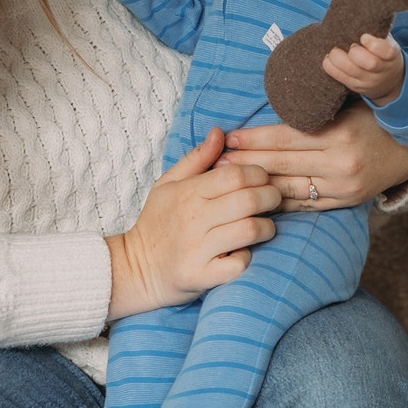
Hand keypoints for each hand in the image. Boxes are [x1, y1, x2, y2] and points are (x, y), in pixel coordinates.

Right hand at [105, 127, 278, 320]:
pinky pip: (238, 264)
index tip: (263, 180)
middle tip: (273, 200)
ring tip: (264, 227)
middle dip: (272, 197)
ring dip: (266, 227)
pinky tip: (244, 253)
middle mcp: (193, 218)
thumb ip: (196, 158)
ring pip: (249, 230)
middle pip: (249, 199)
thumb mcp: (168, 184)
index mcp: (188, 192)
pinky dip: (248, 258)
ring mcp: (197, 248)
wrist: (135, 268)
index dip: (259, 174)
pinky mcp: (201, 275)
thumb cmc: (156, 223)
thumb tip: (219, 132)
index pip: (236, 174)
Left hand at [220, 104, 407, 211]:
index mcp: (339, 134)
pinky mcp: (346, 202)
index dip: (253, 138)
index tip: (228, 137)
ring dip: (256, 184)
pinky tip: (258, 199)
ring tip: (229, 182)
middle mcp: (340, 163)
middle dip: (246, 162)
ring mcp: (343, 187)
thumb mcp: (348, 102)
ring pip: (290, 187)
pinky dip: (280, 202)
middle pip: (281, 163)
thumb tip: (273, 99)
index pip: (285, 137)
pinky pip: (305, 204)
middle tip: (217, 162)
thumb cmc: (374, 116)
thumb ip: (314, 106)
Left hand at [323, 33, 404, 106]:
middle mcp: (381, 70)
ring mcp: (368, 81)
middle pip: (369, 63)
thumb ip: (376, 30)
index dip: (373, 43)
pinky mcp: (355, 86)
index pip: (385, 51)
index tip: (364, 36)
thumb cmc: (384, 54)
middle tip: (349, 44)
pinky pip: (339, 77)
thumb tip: (360, 10)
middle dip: (354, 51)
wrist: (389, 81)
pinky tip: (329, 58)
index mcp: (391, 55)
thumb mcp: (387, 41)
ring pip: (351, 70)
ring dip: (337, 58)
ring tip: (334, 50)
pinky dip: (330, 66)